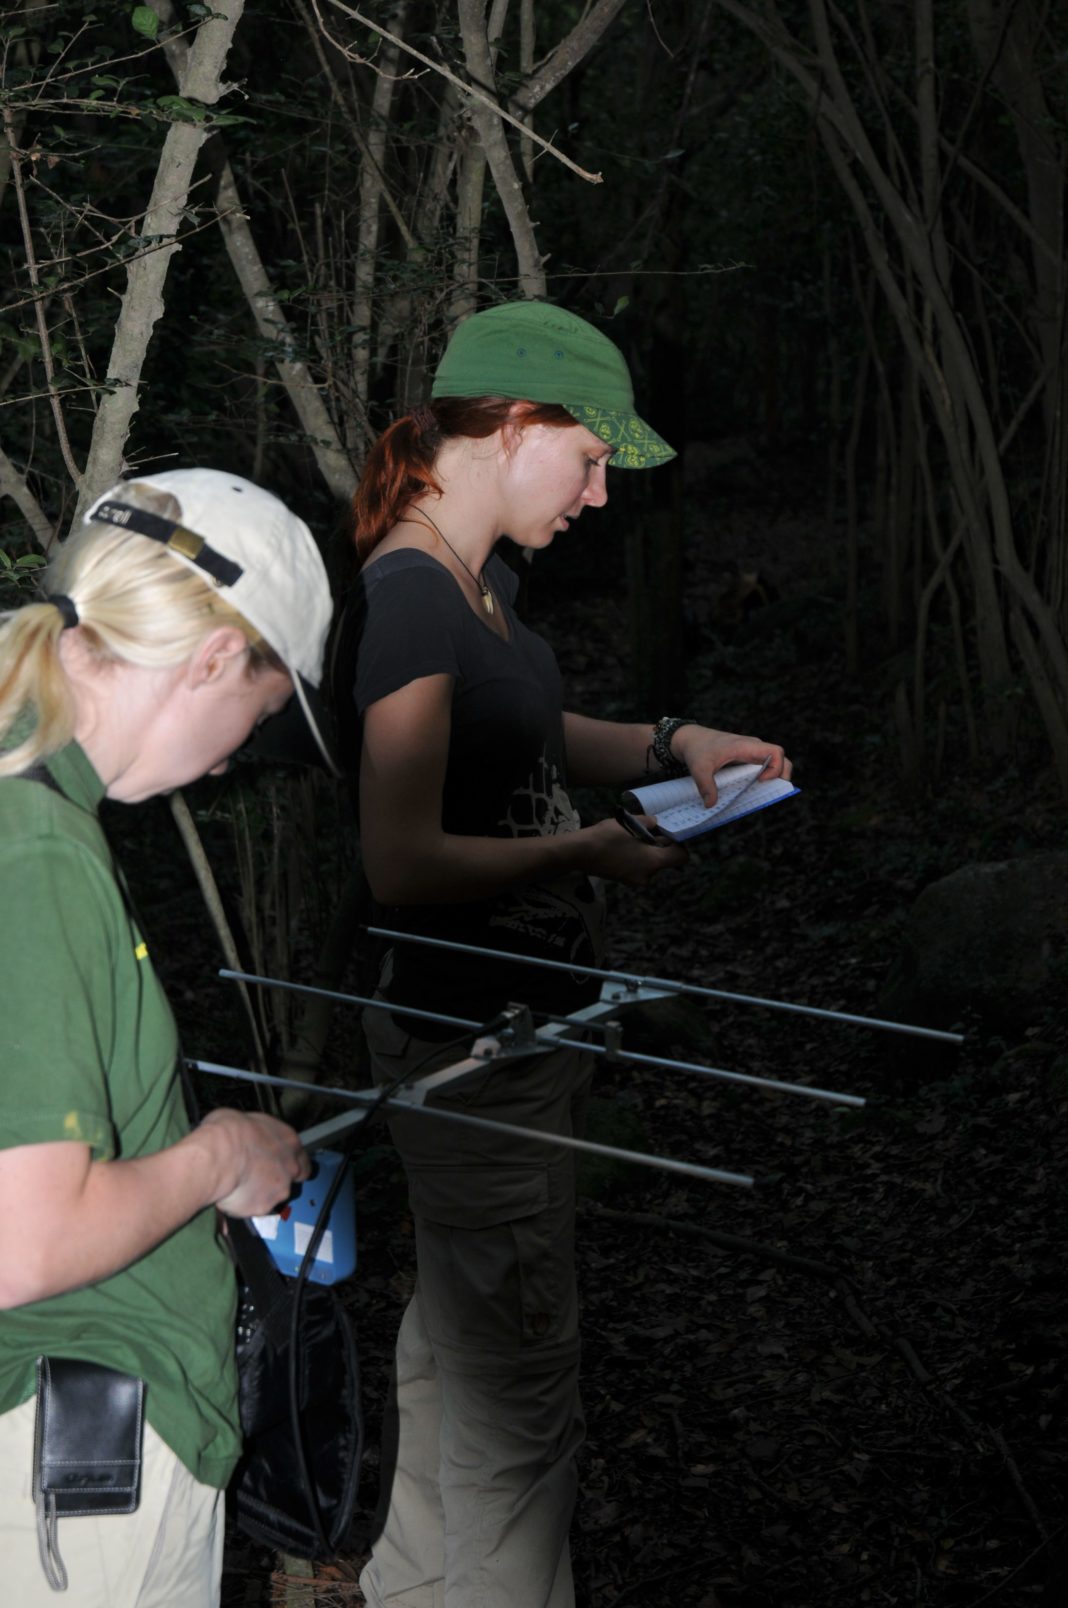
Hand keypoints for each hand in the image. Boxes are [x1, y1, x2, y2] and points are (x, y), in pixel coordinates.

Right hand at [198, 1108, 310, 1218]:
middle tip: (261, 1177)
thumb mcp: (245, 1119)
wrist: (218, 1157)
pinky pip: (255, 1208)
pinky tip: (233, 1194)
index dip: (290, 1161)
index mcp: (288, 1140)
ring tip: (240, 1185)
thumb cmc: (228, 1133)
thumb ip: (256, 1134)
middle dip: (281, 1179)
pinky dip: (246, 1204)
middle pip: (295, 1178)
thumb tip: (248, 1135)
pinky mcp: (264, 1207)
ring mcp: (280, 1189)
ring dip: (262, 1192)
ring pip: (275, 1195)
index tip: (279, 1162)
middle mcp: (290, 1166)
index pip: (302, 1157)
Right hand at [583, 817, 687, 887]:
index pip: (681, 857)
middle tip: (647, 832)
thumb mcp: (630, 824)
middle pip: (664, 861)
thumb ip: (648, 823)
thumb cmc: (607, 837)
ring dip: (646, 852)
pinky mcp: (624, 880)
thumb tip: (655, 823)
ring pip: (650, 864)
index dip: (678, 844)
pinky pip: (638, 868)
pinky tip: (623, 846)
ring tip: (631, 838)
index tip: (668, 834)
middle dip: (659, 847)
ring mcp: (634, 880)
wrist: (579, 853)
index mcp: (653, 862)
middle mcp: (648, 876)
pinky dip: (636, 858)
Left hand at [671, 724, 791, 807]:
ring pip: (774, 764)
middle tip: (769, 792)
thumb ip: (705, 786)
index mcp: (746, 746)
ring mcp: (752, 753)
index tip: (761, 780)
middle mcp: (754, 748)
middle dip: (782, 776)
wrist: (692, 739)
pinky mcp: (747, 759)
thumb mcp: (699, 767)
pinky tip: (751, 791)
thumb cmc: (697, 749)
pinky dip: (763, 779)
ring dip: (773, 779)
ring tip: (760, 794)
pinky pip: (763, 767)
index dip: (776, 768)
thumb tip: (711, 804)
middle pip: (781, 759)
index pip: (776, 752)